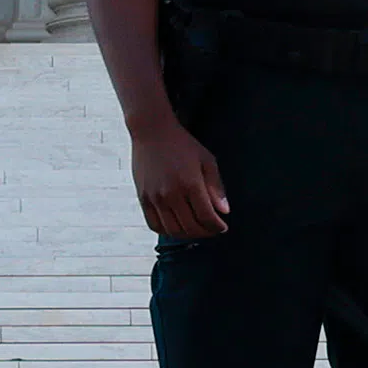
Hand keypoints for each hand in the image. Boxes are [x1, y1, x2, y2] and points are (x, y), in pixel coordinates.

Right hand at [128, 116, 231, 246]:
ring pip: (173, 230)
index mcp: (190, 184)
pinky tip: (177, 226)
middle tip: (212, 229)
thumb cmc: (182, 144)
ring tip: (196, 229)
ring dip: (188, 235)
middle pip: (191, 227)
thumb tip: (224, 211)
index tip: (222, 226)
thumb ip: (216, 187)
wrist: (152, 131)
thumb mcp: (207, 160)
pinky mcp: (143, 198)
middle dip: (206, 232)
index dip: (217, 227)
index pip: (207, 217)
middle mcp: (171, 194)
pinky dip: (167, 231)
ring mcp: (155, 198)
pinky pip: (154, 225)